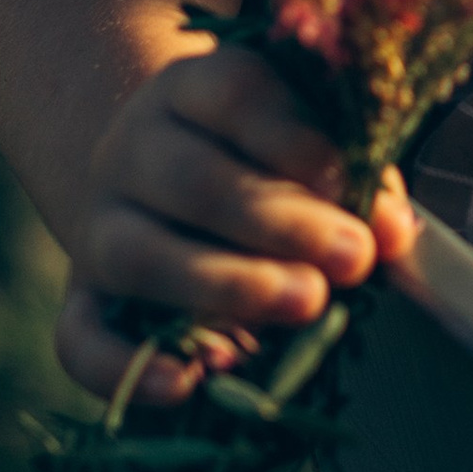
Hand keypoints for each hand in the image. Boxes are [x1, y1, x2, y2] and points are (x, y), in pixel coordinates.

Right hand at [56, 38, 415, 409]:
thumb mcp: (302, 135)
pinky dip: (125, 366)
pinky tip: (188, 382)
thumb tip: (393, 231)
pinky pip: (79, 338)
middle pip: (195, 181)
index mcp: (192, 88)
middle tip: (354, 258)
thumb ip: (351, 173)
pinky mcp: (80, 299)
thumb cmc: (262, 154)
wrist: (159, 176)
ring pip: (139, 254)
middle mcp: (133, 148)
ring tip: (305, 304)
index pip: (239, 98)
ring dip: (226, 284)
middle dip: (281, 222)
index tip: (355, 183)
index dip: (300, 143)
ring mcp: (96, 225)